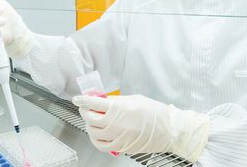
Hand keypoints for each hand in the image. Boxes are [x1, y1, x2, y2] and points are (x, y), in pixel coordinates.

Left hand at [73, 95, 209, 161]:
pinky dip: (95, 139)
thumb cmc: (154, 112)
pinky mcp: (121, 146)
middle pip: (90, 118)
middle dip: (84, 112)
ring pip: (93, 132)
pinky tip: (97, 134)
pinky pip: (101, 145)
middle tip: (86, 108)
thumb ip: (115, 101)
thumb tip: (100, 101)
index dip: (82, 100)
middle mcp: (116, 123)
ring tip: (92, 120)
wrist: (169, 129)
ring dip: (89, 125)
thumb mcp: (133, 99)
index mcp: (119, 108)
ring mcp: (118, 136)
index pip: (93, 103)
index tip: (77, 99)